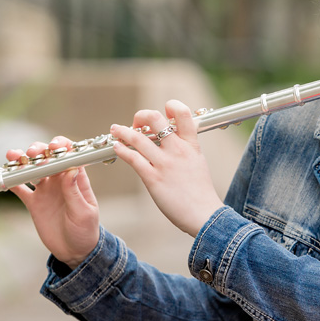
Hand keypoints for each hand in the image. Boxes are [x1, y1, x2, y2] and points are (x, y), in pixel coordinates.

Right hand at [6, 136, 100, 269]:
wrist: (74, 251)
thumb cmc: (85, 230)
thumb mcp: (83, 212)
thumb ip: (75, 192)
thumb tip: (71, 169)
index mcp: (76, 178)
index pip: (70, 154)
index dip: (62, 146)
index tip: (54, 146)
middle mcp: (59, 180)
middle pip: (47, 157)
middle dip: (39, 150)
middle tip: (32, 154)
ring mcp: (45, 190)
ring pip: (31, 169)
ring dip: (22, 161)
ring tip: (13, 157)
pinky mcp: (33, 202)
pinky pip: (19, 188)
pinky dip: (11, 181)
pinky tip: (4, 177)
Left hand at [110, 100, 223, 236]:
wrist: (204, 214)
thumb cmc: (200, 191)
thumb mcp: (198, 161)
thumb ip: (186, 147)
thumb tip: (173, 138)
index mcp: (191, 144)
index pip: (182, 112)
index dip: (170, 106)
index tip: (162, 112)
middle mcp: (177, 149)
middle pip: (155, 118)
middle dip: (141, 116)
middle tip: (136, 123)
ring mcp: (164, 163)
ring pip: (138, 137)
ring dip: (122, 131)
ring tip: (115, 129)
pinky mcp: (153, 178)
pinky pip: (133, 158)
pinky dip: (121, 149)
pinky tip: (116, 146)